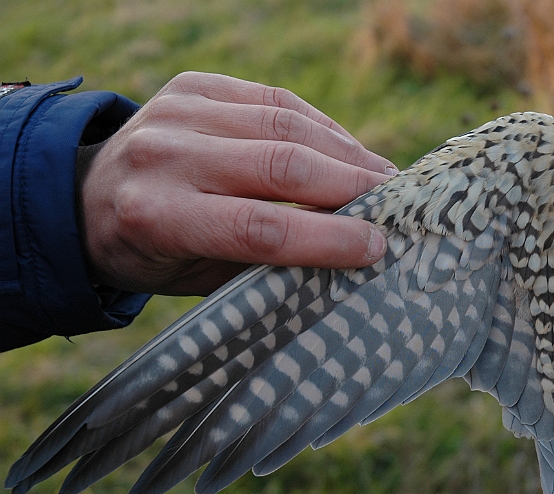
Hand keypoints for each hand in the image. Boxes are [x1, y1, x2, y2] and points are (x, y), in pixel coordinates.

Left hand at [77, 72, 396, 294]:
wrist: (88, 196)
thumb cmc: (155, 253)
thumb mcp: (199, 277)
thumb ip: (264, 263)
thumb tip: (345, 250)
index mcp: (157, 216)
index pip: (259, 227)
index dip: (327, 237)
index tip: (376, 247)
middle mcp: (164, 155)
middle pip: (280, 165)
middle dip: (350, 186)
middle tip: (393, 205)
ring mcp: (177, 110)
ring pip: (285, 124)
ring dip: (345, 151)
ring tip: (381, 176)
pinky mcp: (194, 84)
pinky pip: (275, 100)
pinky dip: (321, 126)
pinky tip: (347, 149)